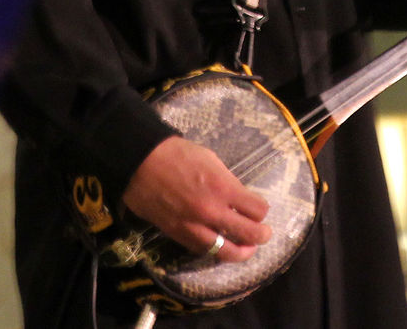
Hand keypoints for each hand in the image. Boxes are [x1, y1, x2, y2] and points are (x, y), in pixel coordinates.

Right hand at [122, 137, 271, 261]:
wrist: (141, 163)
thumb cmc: (177, 154)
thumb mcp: (211, 160)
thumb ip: (227, 182)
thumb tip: (238, 198)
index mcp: (223, 187)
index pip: (257, 210)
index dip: (262, 210)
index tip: (260, 208)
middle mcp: (212, 211)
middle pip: (249, 234)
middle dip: (261, 235)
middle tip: (264, 234)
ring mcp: (195, 227)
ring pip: (227, 252)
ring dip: (242, 252)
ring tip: (247, 249)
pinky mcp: (179, 235)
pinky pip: (204, 250)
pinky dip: (216, 251)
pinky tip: (222, 246)